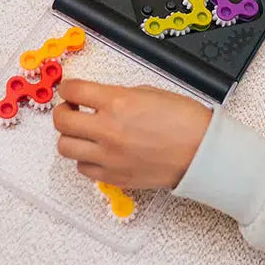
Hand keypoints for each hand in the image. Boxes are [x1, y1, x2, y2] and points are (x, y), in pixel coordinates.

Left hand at [53, 81, 211, 189]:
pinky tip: (98, 151)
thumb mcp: (150, 93)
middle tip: (71, 109)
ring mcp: (108, 157)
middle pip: (62, 120)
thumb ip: (119, 95)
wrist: (202, 152)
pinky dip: (86, 158)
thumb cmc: (185, 122)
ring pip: (65, 147)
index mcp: (118, 103)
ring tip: (83, 132)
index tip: (70, 89)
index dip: (68, 87)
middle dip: (63, 111)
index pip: (74, 91)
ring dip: (71, 136)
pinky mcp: (113, 177)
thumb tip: (99, 99)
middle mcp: (108, 130)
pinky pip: (83, 168)